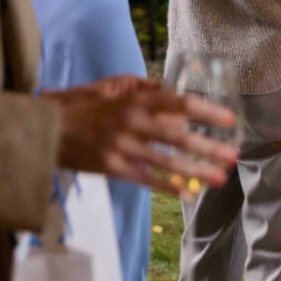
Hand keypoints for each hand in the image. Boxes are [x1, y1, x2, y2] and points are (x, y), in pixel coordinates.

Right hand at [50, 80, 237, 195]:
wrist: (47, 130)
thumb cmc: (82, 105)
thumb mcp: (112, 88)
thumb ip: (143, 88)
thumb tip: (171, 90)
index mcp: (134, 101)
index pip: (178, 104)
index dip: (206, 111)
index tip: (229, 119)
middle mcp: (132, 123)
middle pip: (178, 138)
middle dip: (209, 148)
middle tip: (234, 155)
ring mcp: (122, 148)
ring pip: (167, 163)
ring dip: (196, 172)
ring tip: (220, 178)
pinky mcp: (113, 169)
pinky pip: (147, 179)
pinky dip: (169, 187)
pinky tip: (188, 193)